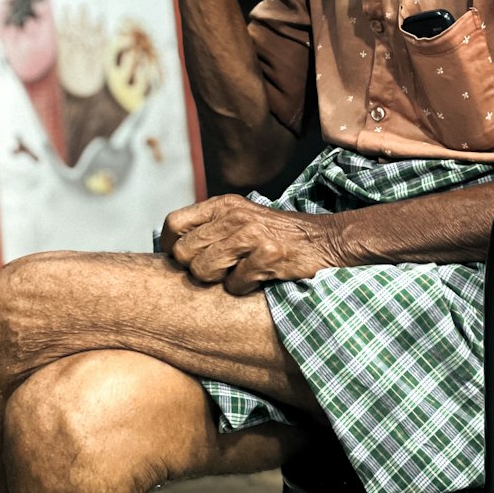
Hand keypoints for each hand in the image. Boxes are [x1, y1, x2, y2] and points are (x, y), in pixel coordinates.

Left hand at [160, 194, 337, 294]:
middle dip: (195, 270)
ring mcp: (251, 233)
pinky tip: (259, 278)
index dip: (169, 247)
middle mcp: (234, 215)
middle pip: (183, 252)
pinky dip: (244, 288)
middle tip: (218, 272)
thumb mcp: (241, 219)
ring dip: (218, 281)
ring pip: (203, 270)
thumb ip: (210, 227)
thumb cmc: (276, 235)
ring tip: (238, 273)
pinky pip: (235, 284)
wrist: (324, 240)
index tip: (181, 263)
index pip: (173, 223)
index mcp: (223, 204)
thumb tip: (170, 249)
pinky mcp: (268, 254)